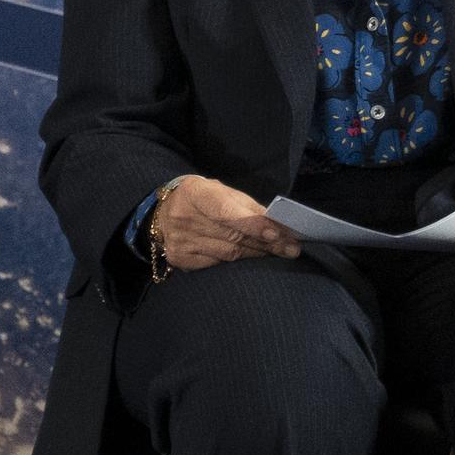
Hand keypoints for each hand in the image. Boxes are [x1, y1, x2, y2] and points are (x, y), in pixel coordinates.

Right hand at [151, 174, 300, 273]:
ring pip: (229, 253)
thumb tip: (277, 224)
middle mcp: (183, 217)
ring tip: (280, 251)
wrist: (163, 212)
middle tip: (292, 247)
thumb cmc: (201, 199)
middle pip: (232, 235)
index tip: (277, 234)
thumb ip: (247, 206)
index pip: (226, 211)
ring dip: (257, 253)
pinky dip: (238, 261)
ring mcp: (180, 241)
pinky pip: (217, 263)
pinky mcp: (180, 259)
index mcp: (195, 192)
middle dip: (267, 242)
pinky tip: (252, 256)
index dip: (252, 224)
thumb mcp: (220, 191)